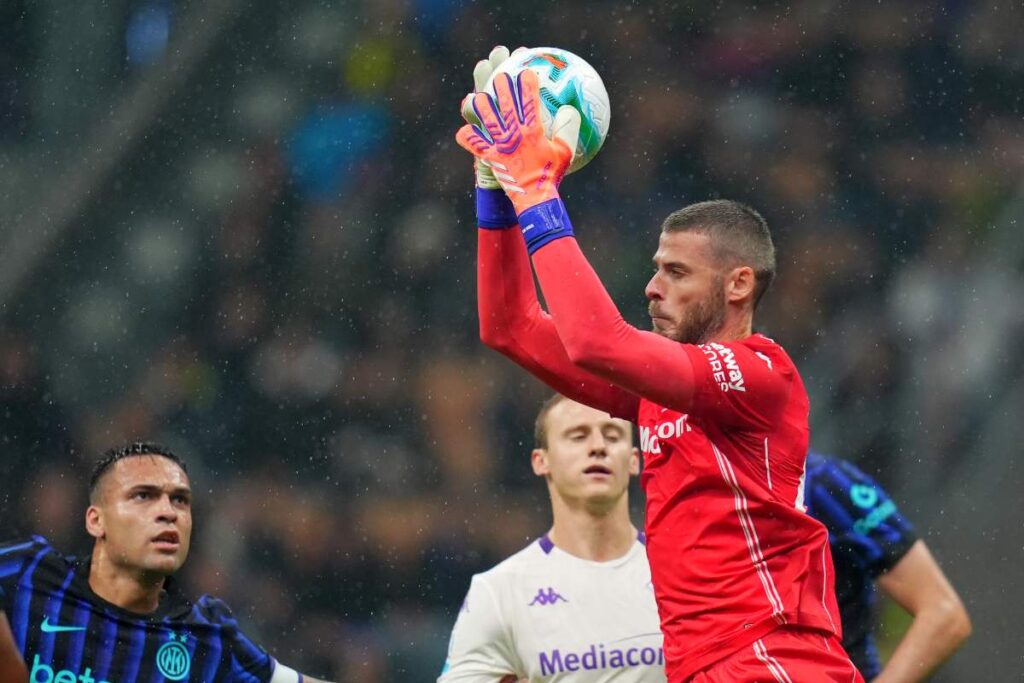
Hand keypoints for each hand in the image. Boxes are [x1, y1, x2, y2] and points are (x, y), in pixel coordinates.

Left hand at [457, 69, 580, 216]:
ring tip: (477, 97)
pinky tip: (465, 130)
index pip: (530, 100)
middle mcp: (514, 135)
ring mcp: (500, 146)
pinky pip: (474, 144)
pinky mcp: (490, 158)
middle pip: (505, 104)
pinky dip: (468, 137)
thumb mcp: (566, 152)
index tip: (526, 71)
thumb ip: (568, 128)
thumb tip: (570, 109)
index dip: (527, 83)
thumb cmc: (551, 175)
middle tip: (499, 75)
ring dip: (481, 106)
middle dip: (501, 85)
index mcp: (533, 131)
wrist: (534, 199)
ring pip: (486, 119)